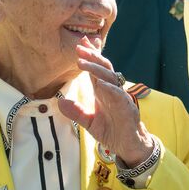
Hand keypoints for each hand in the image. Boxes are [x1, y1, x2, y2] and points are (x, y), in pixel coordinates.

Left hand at [58, 41, 152, 166]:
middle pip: (103, 68)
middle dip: (92, 56)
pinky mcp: (127, 108)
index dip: (90, 56)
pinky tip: (100, 83)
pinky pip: (119, 95)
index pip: (95, 70)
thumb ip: (76, 112)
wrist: (128, 146)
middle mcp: (112, 91)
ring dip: (96, 68)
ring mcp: (120, 98)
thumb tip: (60, 102)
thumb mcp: (89, 122)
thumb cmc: (111, 131)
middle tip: (79, 47)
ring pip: (110, 77)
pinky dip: (110, 88)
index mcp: (103, 91)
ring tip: (82, 62)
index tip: (80, 43)